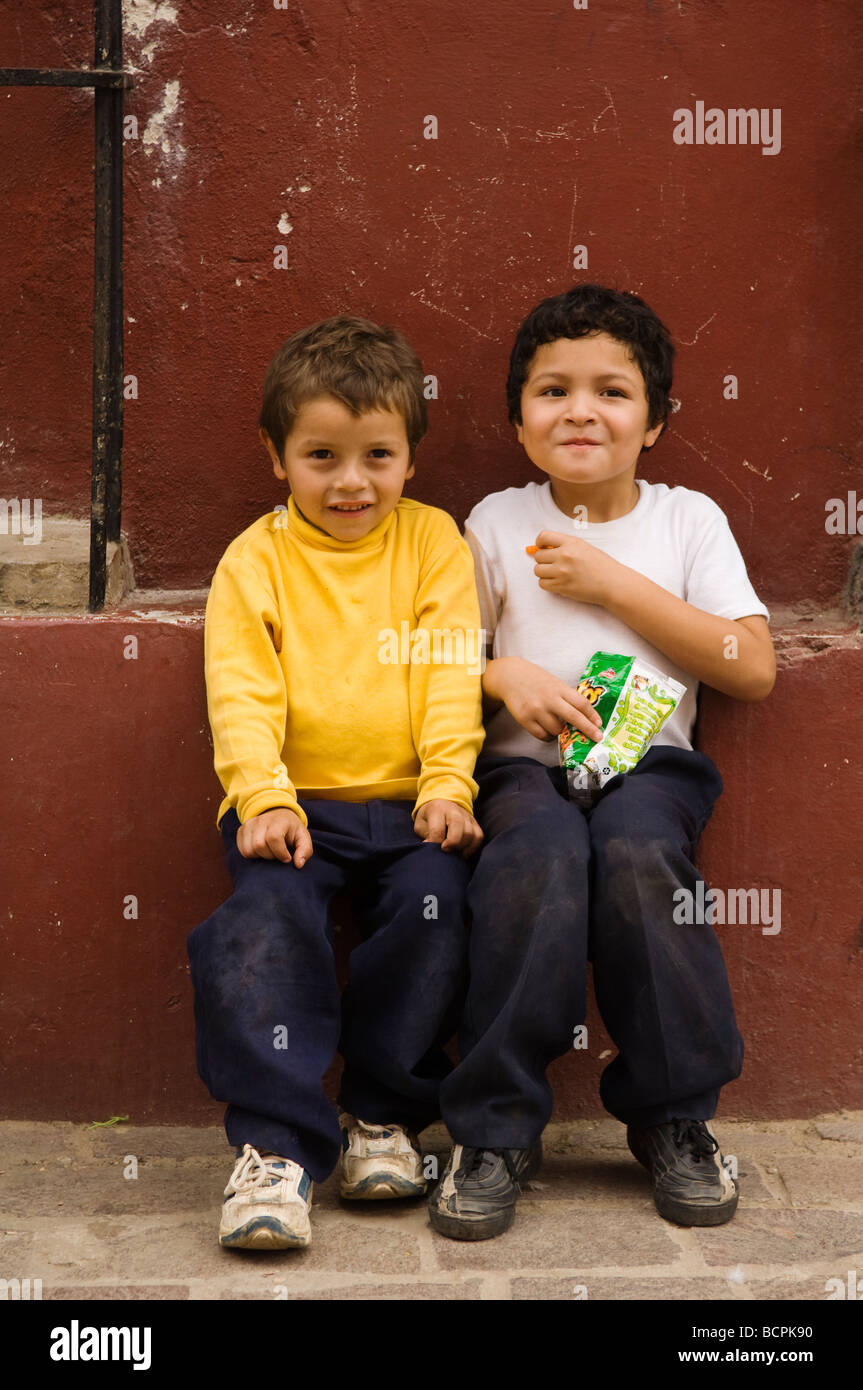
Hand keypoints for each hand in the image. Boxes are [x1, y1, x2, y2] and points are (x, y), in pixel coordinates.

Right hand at [236, 807, 313, 865]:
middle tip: (277, 854)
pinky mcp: (241, 831)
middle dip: (270, 856)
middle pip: (259, 845)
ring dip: (260, 856)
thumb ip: (305, 850)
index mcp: (279, 820)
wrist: (277, 815)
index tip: (287, 857)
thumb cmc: (291, 830)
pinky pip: (242, 850)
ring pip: (249, 850)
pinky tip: (261, 851)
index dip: (280, 852)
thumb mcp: (303, 837)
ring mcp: (249, 824)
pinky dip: (252, 855)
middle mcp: (261, 820)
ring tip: (269, 852)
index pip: (273, 838)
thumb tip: (298, 864)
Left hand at [413, 799, 483, 856]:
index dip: (436, 843)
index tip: (432, 849)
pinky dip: (472, 847)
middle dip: (452, 843)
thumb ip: (425, 835)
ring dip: (462, 847)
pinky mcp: (475, 822)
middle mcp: (454, 810)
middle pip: (458, 826)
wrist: (442, 803)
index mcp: (437, 809)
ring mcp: (466, 816)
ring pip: (470, 833)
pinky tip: (463, 853)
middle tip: (445, 850)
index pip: (438, 829)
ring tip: (454, 853)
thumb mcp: (420, 823)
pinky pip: (479, 836)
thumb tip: (430, 848)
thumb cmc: (429, 817)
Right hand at [486, 655, 603, 743]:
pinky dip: (548, 736)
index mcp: (558, 688)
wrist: (510, 677)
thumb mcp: (554, 683)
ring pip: (557, 730)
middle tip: (597, 738)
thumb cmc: (536, 680)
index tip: (600, 724)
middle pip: (573, 717)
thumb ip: (566, 697)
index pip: (580, 702)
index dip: (592, 715)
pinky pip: (542, 735)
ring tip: (560, 728)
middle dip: (588, 729)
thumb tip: (583, 717)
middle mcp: (548, 699)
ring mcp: (536, 710)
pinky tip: (548, 731)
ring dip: (562, 733)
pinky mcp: (524, 719)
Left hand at [529, 530, 619, 604]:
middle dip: (543, 560)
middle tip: (553, 564)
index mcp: (571, 543)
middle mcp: (565, 555)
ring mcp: (562, 572)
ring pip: (537, 570)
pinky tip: (558, 582)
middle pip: (538, 556)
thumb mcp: (583, 547)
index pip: (543, 536)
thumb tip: (543, 548)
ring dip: (544, 573)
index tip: (543, 548)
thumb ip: (564, 545)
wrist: (612, 583)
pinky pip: (542, 584)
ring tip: (556, 574)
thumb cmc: (600, 565)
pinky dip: (547, 584)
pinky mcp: (562, 587)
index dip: (539, 542)